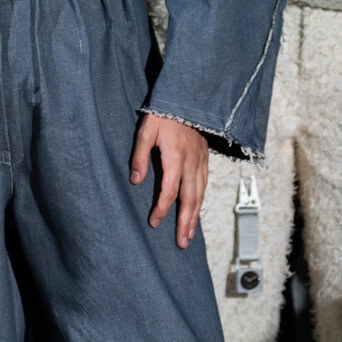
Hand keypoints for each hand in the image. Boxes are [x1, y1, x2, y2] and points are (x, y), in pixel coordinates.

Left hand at [131, 113, 206, 247]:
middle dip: (184, 222)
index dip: (162, 208)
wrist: (187, 98)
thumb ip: (139, 157)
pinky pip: (204, 185)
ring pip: (200, 194)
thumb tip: (136, 182)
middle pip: (190, 199)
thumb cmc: (162, 114)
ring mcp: (201, 162)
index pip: (169, 190)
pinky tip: (196, 211)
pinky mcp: (205, 159)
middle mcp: (192, 163)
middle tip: (182, 242)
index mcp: (176, 158)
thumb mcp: (145, 132)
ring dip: (195, 216)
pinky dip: (201, 201)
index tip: (154, 223)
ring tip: (190, 234)